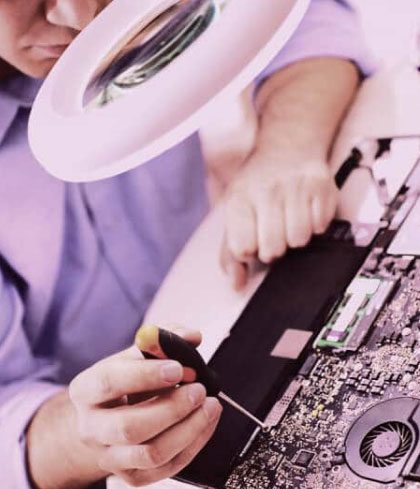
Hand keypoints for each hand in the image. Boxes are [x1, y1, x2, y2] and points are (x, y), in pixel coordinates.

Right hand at [68, 333, 221, 486]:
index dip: (145, 375)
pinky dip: (193, 444)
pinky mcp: (131, 475)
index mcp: (86, 390)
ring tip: (210, 406)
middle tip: (198, 390)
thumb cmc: (123, 380)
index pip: (109, 383)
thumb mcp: (135, 354)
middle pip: (129, 427)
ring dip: (188, 429)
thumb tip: (191, 336)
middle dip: (171, 408)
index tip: (178, 367)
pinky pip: (166, 468)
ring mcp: (109, 456)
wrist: (104, 418)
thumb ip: (163, 339)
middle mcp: (91, 427)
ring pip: (150, 453)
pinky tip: (206, 423)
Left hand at [221, 151, 337, 288]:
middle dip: (274, 248)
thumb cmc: (258, 185)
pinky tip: (306, 210)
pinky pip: (321, 226)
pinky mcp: (321, 186)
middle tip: (274, 231)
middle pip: (273, 248)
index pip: (243, 248)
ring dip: (296, 236)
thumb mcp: (236, 212)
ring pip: (299, 240)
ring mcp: (295, 187)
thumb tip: (236, 283)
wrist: (287, 147)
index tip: (253, 242)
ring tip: (290, 220)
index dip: (250, 252)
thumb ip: (230, 252)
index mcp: (239, 200)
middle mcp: (266, 191)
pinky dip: (315, 224)